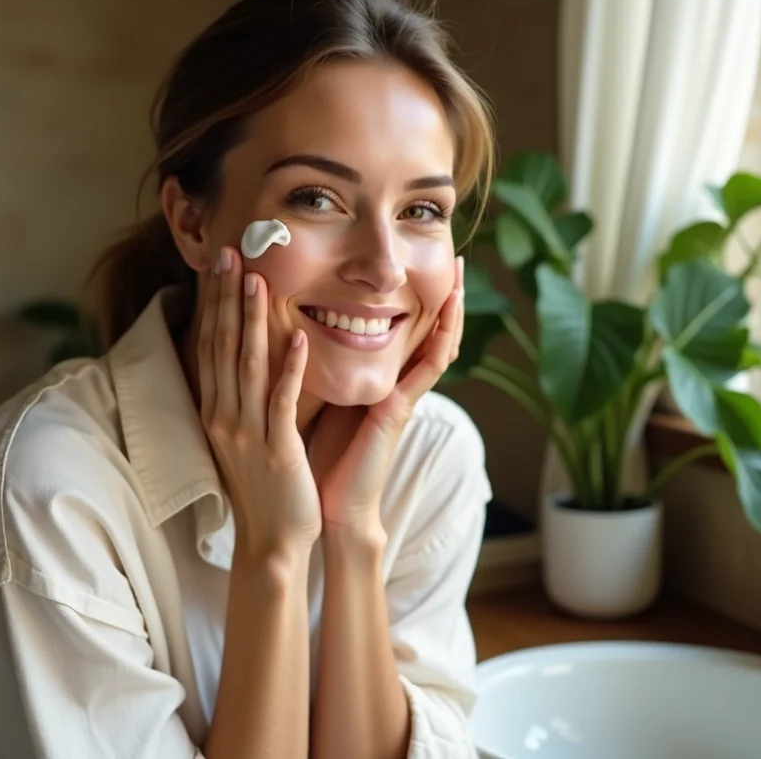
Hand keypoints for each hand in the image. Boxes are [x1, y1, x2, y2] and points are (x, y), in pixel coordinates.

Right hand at [198, 246, 321, 556]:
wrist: (271, 542)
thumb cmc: (262, 487)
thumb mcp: (241, 435)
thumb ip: (242, 396)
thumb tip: (242, 357)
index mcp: (215, 410)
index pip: (209, 345)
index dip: (212, 303)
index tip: (218, 264)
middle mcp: (224, 417)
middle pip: (221, 346)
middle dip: (224, 298)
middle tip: (229, 253)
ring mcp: (247, 433)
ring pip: (246, 366)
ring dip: (251, 320)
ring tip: (257, 280)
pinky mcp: (276, 450)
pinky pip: (281, 401)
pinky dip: (288, 368)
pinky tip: (296, 336)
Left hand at [311, 257, 465, 533]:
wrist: (327, 502)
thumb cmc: (320, 452)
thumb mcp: (321, 395)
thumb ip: (322, 367)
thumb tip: (299, 327)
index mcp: (380, 379)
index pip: (405, 329)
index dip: (418, 297)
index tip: (420, 260)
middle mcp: (397, 384)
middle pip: (430, 331)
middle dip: (447, 296)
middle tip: (459, 258)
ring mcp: (403, 397)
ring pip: (438, 346)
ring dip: (452, 312)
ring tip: (461, 278)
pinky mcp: (398, 411)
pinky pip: (426, 372)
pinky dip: (439, 343)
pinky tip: (447, 320)